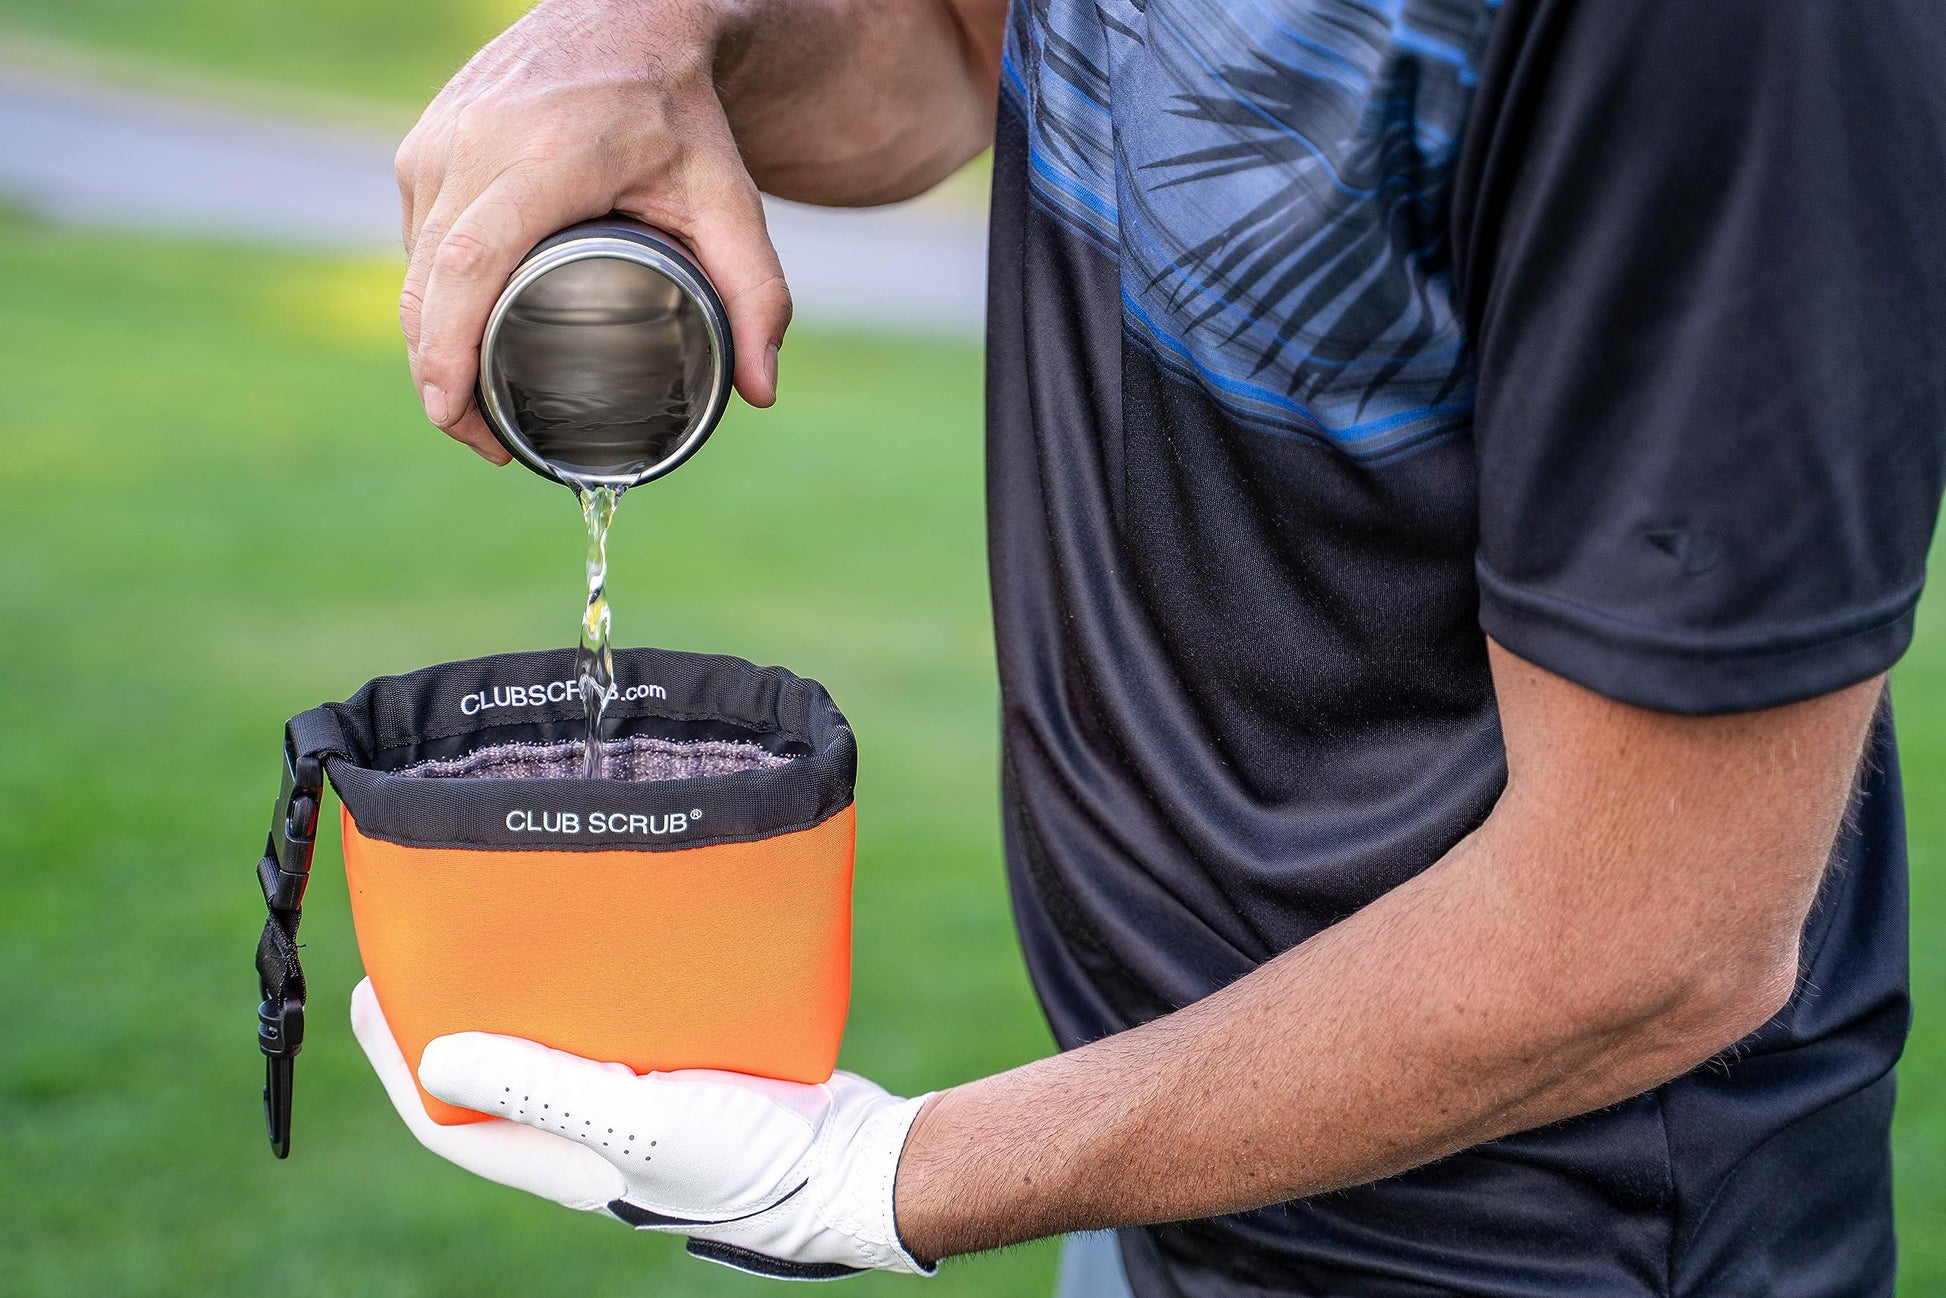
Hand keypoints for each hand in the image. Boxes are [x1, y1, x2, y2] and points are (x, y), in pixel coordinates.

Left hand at [351, 980, 933, 1278]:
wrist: (858, 1161)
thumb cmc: (751, 1158)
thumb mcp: (640, 1123)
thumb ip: (543, 1090)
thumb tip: (432, 1049)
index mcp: (561, 1159)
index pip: (445, 1115)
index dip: (396, 1057)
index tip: (372, 985)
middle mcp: (587, 1133)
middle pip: (493, 1074)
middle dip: (452, 1014)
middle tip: (434, 939)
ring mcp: (637, 1102)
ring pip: (554, 1044)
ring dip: (523, 995)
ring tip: (509, 925)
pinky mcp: (684, 1071)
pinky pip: (617, 1024)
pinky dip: (596, 985)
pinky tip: (603, 938)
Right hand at [393, 0, 791, 461]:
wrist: (629, 16)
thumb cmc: (682, 116)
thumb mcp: (731, 200)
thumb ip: (757, 293)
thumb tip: (762, 394)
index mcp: (547, 155)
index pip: (469, 265)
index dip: (447, 349)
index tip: (457, 413)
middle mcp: (477, 140)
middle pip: (427, 280)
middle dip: (437, 374)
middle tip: (483, 438)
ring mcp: (439, 137)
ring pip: (415, 264)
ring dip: (432, 340)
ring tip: (477, 399)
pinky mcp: (423, 142)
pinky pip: (416, 237)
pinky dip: (434, 294)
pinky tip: (464, 335)